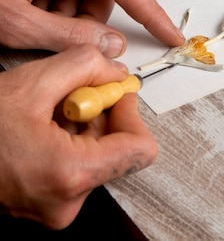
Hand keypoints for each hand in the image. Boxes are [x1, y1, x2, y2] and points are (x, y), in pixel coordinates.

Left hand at [0, 0, 183, 55]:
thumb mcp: (12, 24)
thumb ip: (68, 36)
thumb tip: (113, 45)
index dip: (148, 11)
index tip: (170, 35)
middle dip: (89, 17)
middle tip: (63, 39)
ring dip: (67, 15)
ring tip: (30, 28)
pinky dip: (52, 9)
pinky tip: (24, 18)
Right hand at [0, 44, 156, 228]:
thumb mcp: (34, 81)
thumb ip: (86, 65)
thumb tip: (115, 69)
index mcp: (69, 173)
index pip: (140, 149)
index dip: (130, 111)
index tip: (113, 91)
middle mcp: (67, 201)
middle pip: (118, 149)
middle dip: (100, 113)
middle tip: (69, 95)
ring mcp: (57, 207)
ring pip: (97, 156)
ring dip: (81, 125)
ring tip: (46, 111)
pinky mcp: (47, 204)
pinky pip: (77, 165)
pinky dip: (68, 139)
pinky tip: (40, 126)